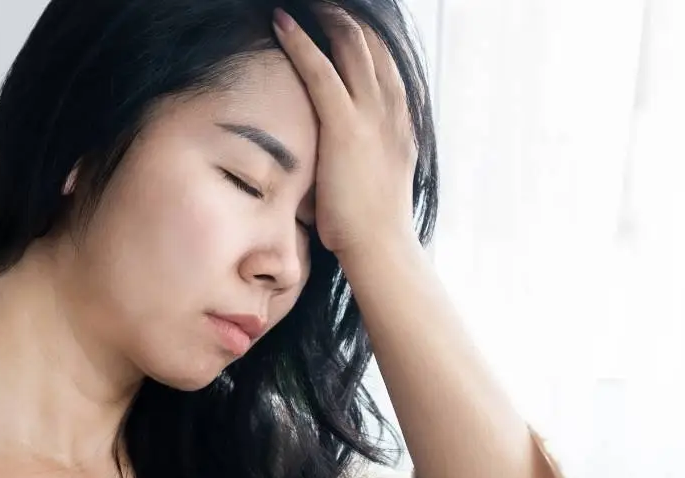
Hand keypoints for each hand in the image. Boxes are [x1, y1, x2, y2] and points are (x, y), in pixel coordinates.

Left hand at [273, 7, 418, 259]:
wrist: (382, 248)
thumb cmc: (371, 226)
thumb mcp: (373, 180)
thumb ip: (360, 159)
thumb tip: (333, 159)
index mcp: (401, 123)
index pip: (387, 64)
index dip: (366, 38)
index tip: (348, 24)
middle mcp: (392, 111)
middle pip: (374, 46)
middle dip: (348, 19)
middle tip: (324, 5)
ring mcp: (373, 117)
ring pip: (353, 47)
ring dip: (329, 19)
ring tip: (309, 4)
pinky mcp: (345, 127)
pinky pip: (321, 72)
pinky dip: (301, 43)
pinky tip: (283, 24)